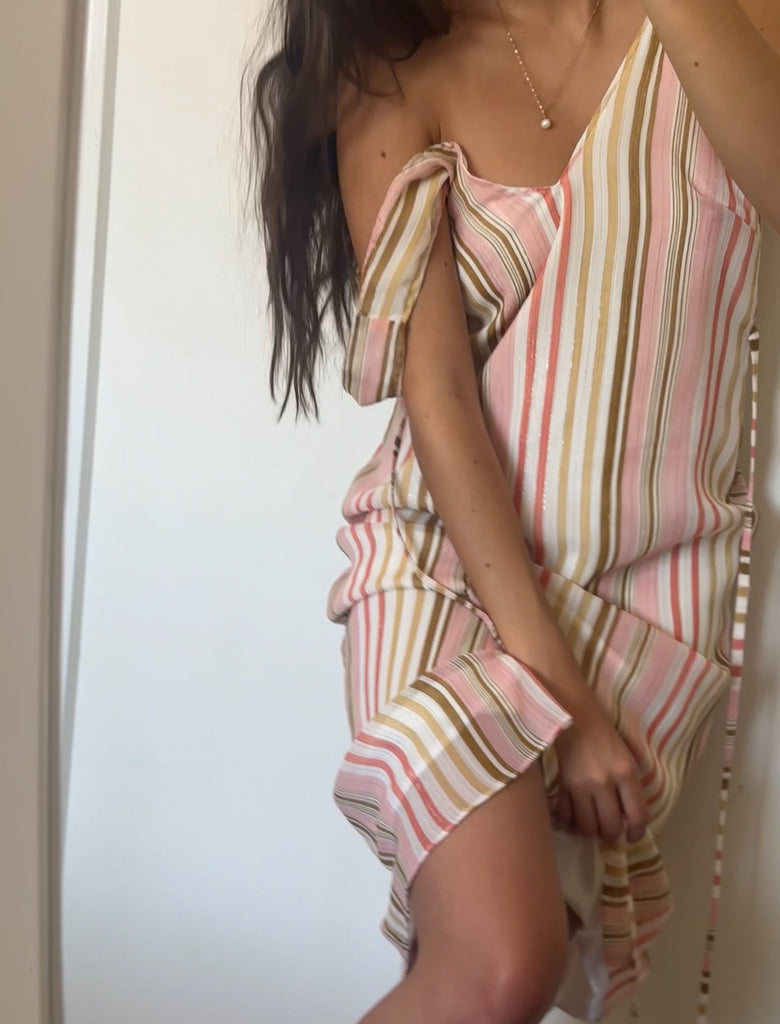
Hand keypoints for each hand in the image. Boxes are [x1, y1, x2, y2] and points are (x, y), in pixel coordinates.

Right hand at [552, 699, 647, 844]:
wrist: (571, 712)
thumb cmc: (602, 731)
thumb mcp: (626, 755)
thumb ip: (628, 784)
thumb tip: (625, 814)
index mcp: (626, 772)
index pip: (637, 815)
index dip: (637, 833)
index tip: (633, 836)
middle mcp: (604, 781)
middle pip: (610, 827)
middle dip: (612, 835)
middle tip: (609, 831)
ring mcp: (580, 784)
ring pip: (586, 827)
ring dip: (590, 832)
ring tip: (591, 825)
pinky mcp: (560, 783)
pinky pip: (564, 815)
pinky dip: (569, 821)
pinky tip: (572, 816)